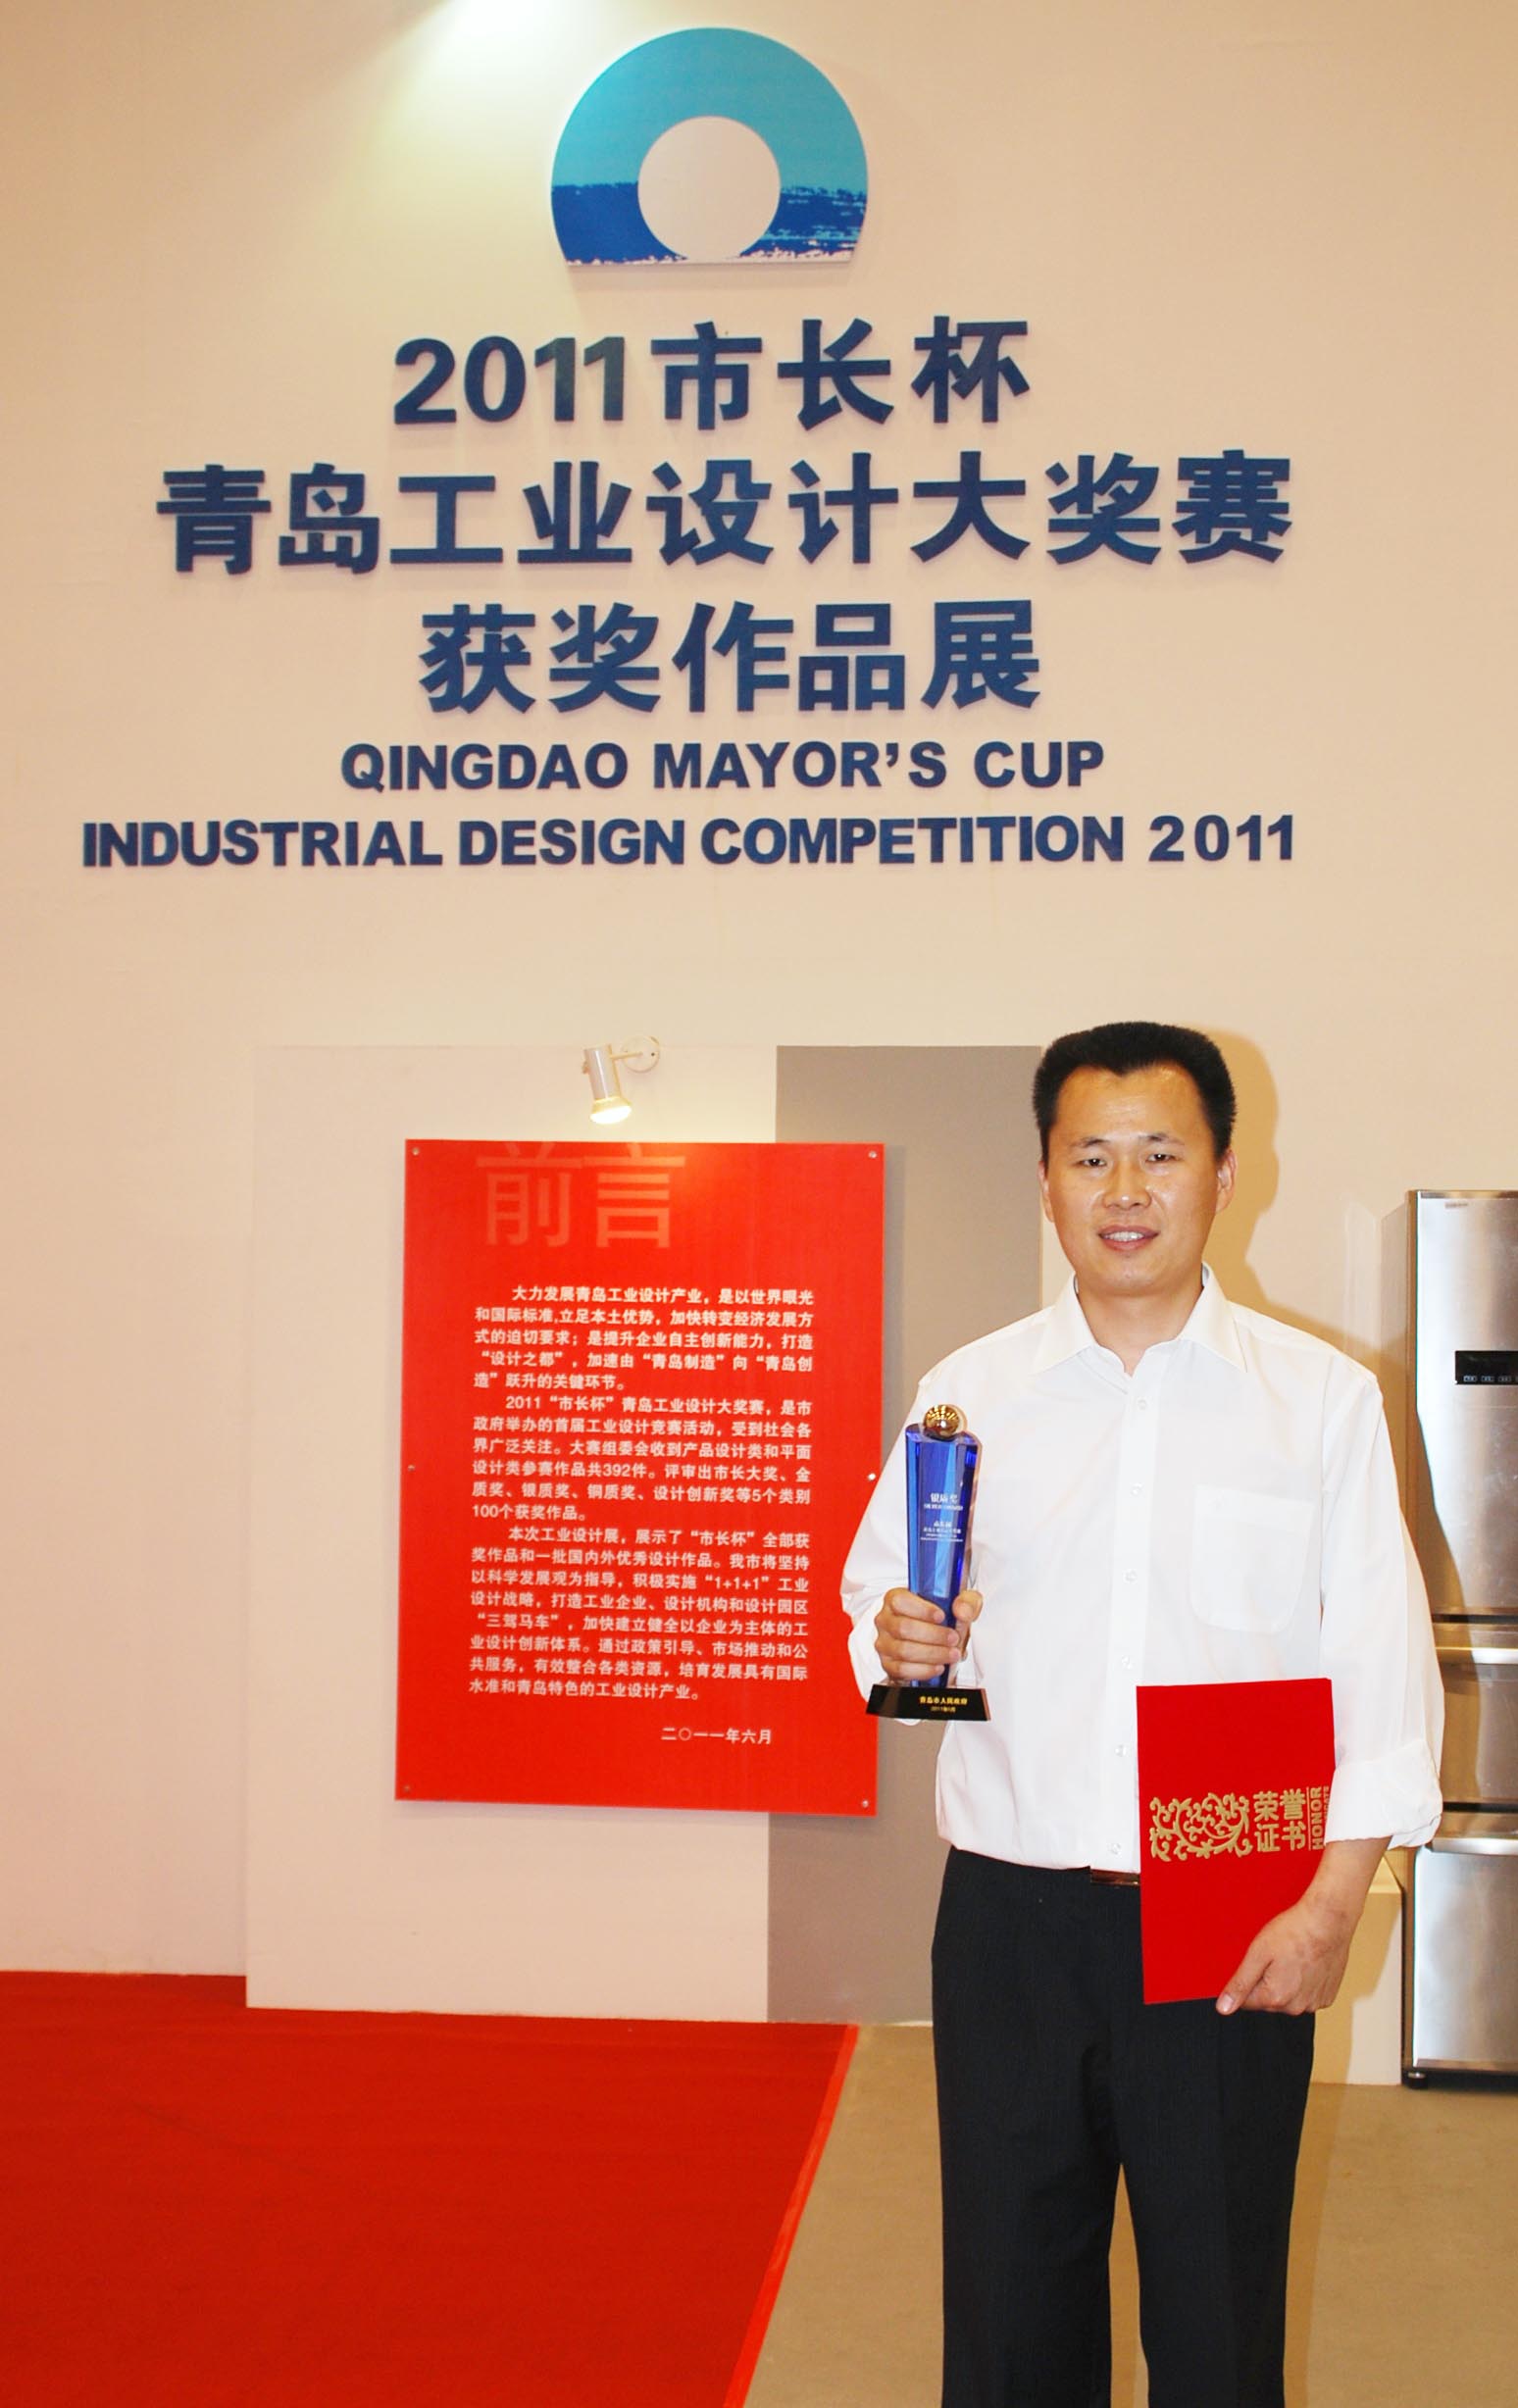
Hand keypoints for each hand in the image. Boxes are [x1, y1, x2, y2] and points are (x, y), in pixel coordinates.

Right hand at [874, 1586, 981, 1684]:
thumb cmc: (942, 1617)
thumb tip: (962, 1611)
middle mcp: (886, 1620)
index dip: (921, 1609)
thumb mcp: (958, 1602)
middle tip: (953, 1638)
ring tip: (951, 1653)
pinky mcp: (888, 1664)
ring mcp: (885, 1643)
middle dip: (933, 1635)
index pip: (900, 1601)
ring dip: (932, 1654)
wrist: (938, 1639)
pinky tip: (939, 1666)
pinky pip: (902, 1670)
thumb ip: (966, 1601)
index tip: (941, 1616)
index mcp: (895, 1599)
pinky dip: (924, 1670)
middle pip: (904, 1628)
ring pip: (904, 1651)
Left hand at [1216, 1893, 1354, 2016]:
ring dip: (1286, 1983)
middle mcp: (1296, 2007)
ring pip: (1288, 1999)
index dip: (1246, 1980)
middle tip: (1275, 1956)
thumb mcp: (1258, 1953)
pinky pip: (1307, 1995)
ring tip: (1292, 1957)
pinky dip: (1304, 1983)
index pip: (1247, 2002)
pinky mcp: (1327, 1997)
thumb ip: (1239, 1984)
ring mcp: (1315, 2003)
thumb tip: (1223, 2008)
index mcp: (1275, 1998)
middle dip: (1266, 1982)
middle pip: (1268, 2001)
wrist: (1328, 1921)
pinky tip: (1306, 1963)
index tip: (1257, 1962)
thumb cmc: (1294, 1932)